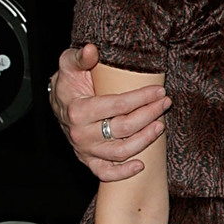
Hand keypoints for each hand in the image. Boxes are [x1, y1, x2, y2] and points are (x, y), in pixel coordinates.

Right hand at [51, 44, 168, 182]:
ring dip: (145, 140)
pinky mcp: (88, 160)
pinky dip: (123, 173)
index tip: (159, 92)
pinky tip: (141, 165)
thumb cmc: (69, 82)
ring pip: (121, 152)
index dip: (142, 98)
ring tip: (160, 125)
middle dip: (149, 115)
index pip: (118, 105)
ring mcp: (85, 149)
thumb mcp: (69, 64)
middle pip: (124, 128)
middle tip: (164, 104)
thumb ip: (80, 57)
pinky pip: (106, 173)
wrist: (58, 102)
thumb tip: (91, 49)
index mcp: (78, 110)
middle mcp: (80, 133)